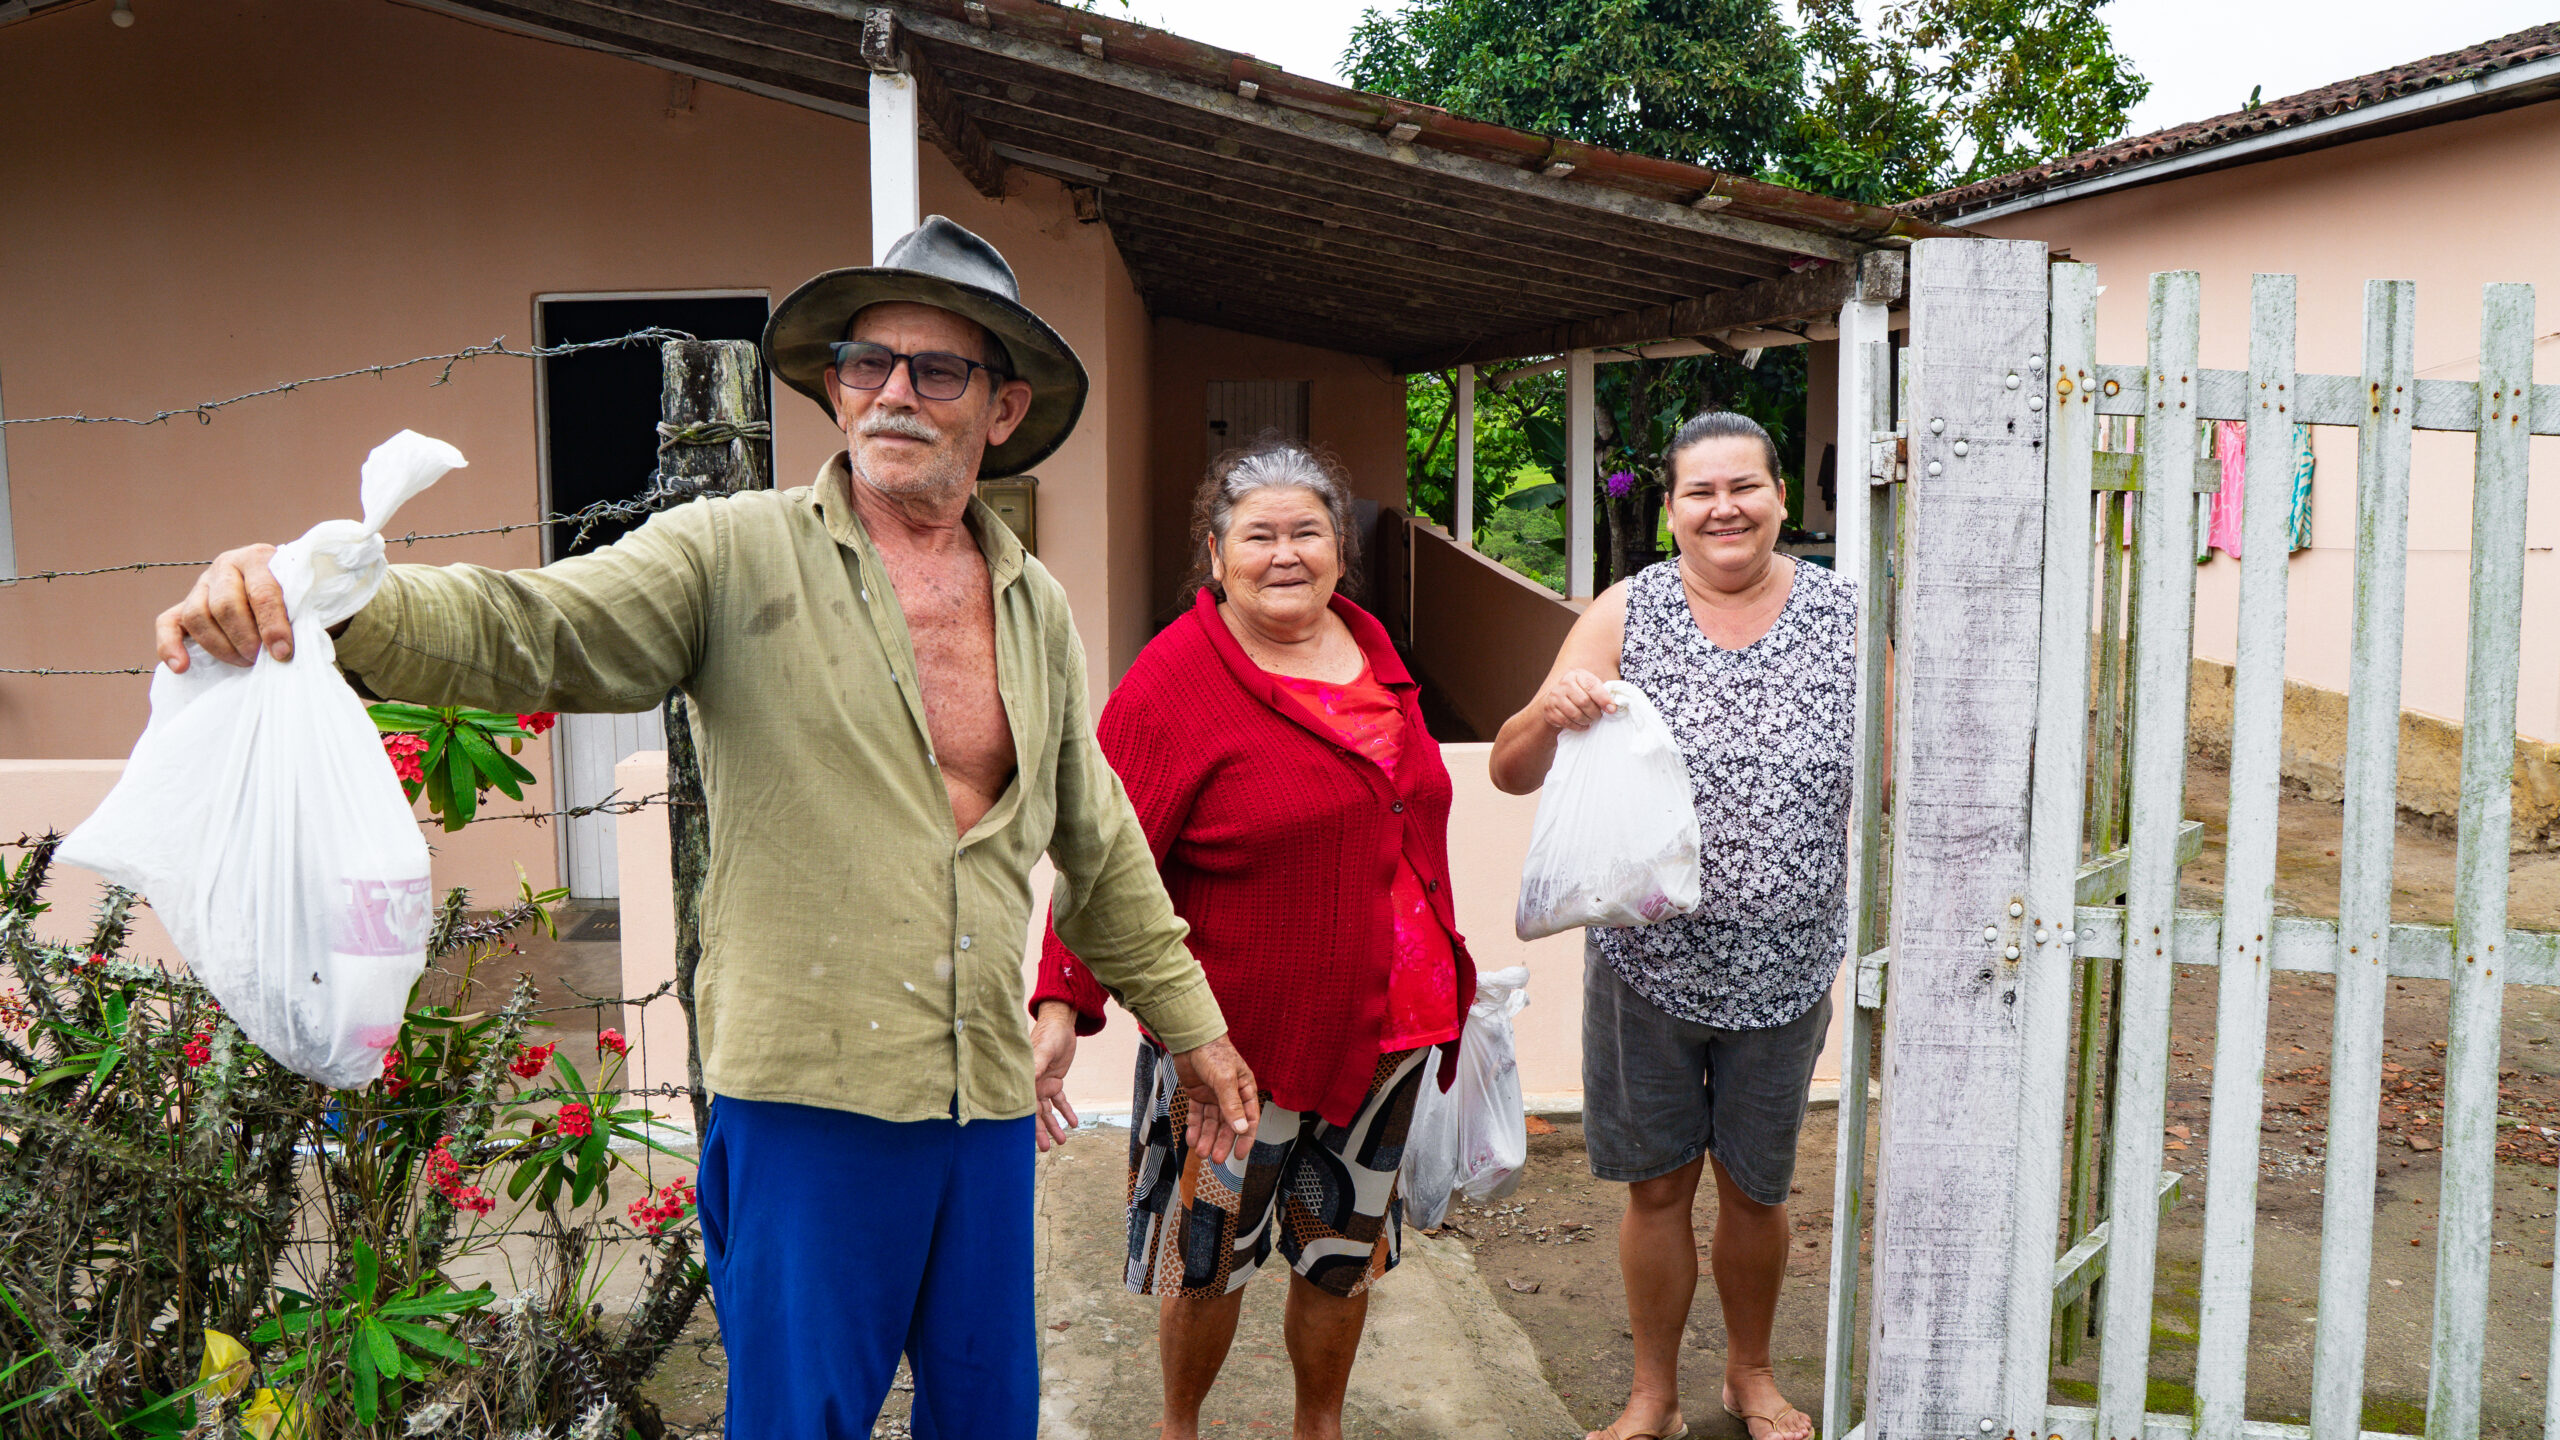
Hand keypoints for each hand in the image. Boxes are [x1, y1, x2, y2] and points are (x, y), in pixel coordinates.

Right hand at [156, 544, 289, 670]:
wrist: (283, 586)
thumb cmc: (298, 597)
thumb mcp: (306, 598)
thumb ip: (302, 614)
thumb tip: (288, 648)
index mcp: (258, 558)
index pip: (262, 593)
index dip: (272, 626)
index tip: (282, 653)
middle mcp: (226, 565)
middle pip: (225, 606)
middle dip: (245, 639)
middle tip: (261, 659)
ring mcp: (202, 584)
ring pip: (198, 616)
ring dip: (220, 647)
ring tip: (245, 662)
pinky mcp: (185, 604)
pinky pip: (167, 623)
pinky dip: (169, 646)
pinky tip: (181, 667)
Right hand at [1030, 1001, 1081, 1152]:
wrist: (1061, 1023)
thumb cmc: (1048, 1034)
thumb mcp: (1043, 1050)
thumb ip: (1037, 1066)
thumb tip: (1030, 1081)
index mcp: (1025, 1079)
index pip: (1024, 1105)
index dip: (1025, 1123)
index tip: (1025, 1140)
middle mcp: (1031, 1084)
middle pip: (1035, 1113)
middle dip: (1040, 1131)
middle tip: (1044, 1149)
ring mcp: (1043, 1083)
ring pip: (1047, 1110)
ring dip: (1054, 1125)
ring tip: (1062, 1141)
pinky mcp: (1055, 1080)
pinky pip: (1060, 1100)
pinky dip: (1066, 1111)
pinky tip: (1073, 1123)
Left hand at [1168, 1033, 1258, 1165]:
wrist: (1190, 1039)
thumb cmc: (1214, 1052)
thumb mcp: (1226, 1079)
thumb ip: (1232, 1105)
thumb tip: (1241, 1129)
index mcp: (1244, 1090)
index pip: (1249, 1119)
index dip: (1245, 1138)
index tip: (1239, 1155)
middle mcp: (1230, 1095)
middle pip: (1228, 1125)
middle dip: (1222, 1142)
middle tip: (1216, 1158)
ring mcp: (1213, 1095)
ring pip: (1211, 1122)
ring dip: (1207, 1138)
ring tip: (1201, 1153)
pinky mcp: (1198, 1094)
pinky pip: (1197, 1115)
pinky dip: (1194, 1127)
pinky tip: (1191, 1139)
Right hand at [1535, 667, 1617, 732]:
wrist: (1557, 697)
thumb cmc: (1580, 692)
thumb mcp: (1590, 686)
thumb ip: (1602, 693)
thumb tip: (1613, 707)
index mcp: (1576, 675)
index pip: (1592, 686)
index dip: (1604, 699)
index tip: (1612, 710)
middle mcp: (1564, 684)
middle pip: (1584, 702)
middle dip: (1595, 712)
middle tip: (1599, 716)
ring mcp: (1554, 697)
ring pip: (1575, 714)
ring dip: (1587, 720)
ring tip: (1590, 720)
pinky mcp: (1550, 710)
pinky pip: (1567, 722)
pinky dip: (1578, 726)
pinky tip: (1583, 725)